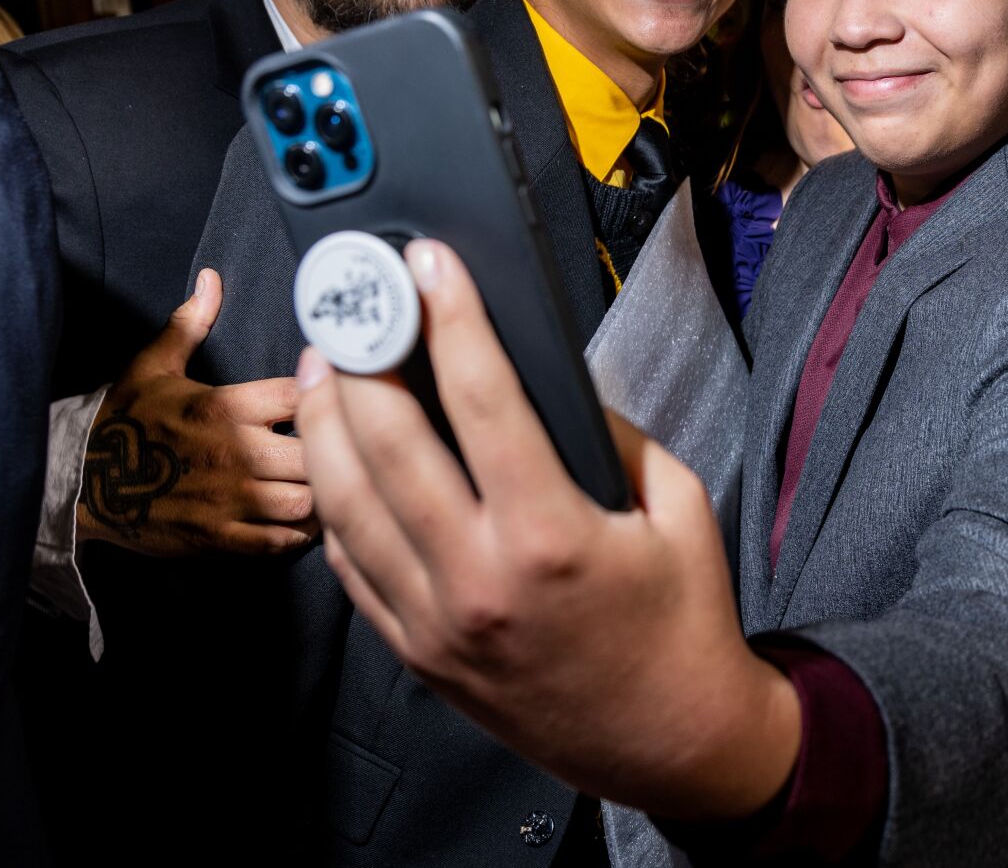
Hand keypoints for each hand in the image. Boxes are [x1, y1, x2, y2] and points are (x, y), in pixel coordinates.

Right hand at [79, 268, 312, 555]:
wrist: (78, 486)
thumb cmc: (123, 421)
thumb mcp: (151, 365)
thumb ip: (190, 323)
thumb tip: (212, 278)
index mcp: (226, 405)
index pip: (303, 393)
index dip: (330, 393)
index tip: (338, 394)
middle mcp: (236, 452)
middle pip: (318, 449)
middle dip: (340, 448)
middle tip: (349, 443)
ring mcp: (229, 499)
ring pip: (308, 500)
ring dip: (329, 493)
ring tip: (338, 482)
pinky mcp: (219, 537)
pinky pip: (280, 542)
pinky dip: (304, 533)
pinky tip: (312, 519)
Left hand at [295, 239, 799, 819]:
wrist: (671, 741)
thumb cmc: (682, 621)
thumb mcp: (679, 507)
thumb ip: (613, 435)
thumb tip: (548, 379)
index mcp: (553, 536)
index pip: (483, 400)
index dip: (451, 319)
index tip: (429, 266)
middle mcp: (481, 579)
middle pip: (388, 444)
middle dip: (362, 359)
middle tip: (352, 307)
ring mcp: (437, 622)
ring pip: (347, 504)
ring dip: (326, 424)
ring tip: (324, 368)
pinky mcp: (417, 653)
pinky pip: (352, 568)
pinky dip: (335, 503)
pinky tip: (336, 458)